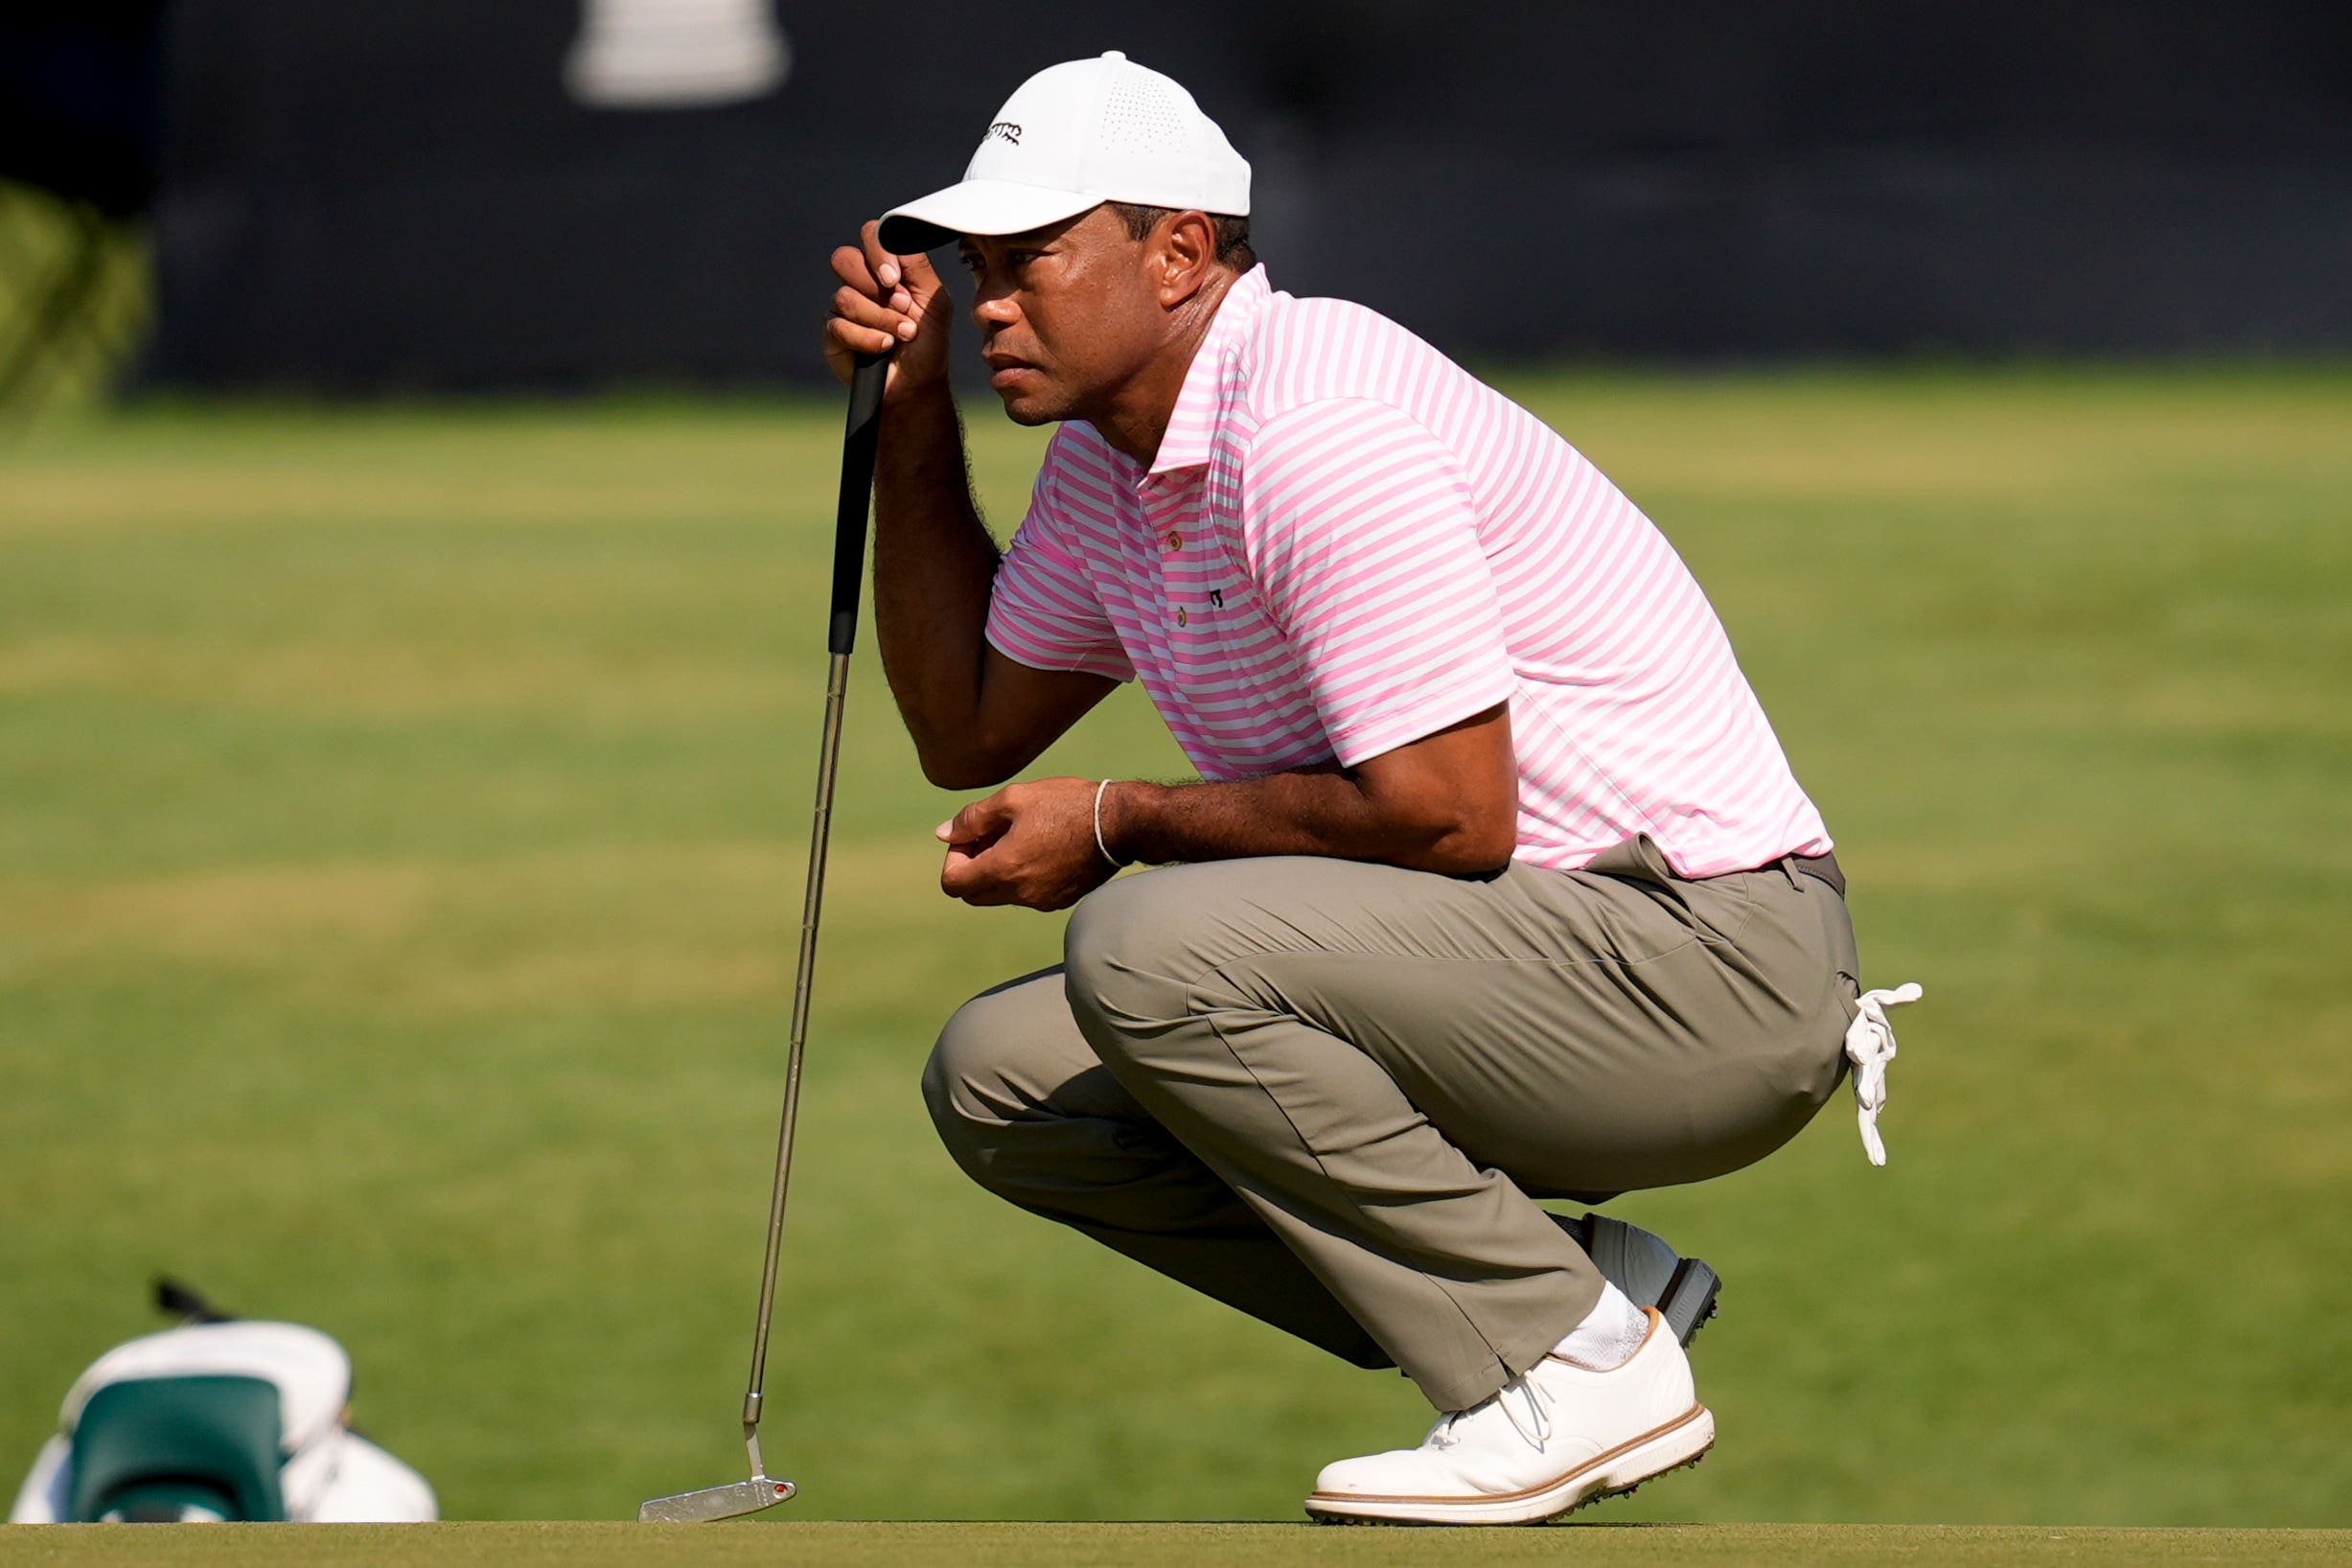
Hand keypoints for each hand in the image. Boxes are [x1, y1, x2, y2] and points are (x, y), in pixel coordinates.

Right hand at [824, 219, 950, 402]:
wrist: (918, 385)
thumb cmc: (928, 343)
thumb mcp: (934, 301)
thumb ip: (917, 265)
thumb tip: (890, 238)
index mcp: (885, 269)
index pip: (869, 235)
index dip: (878, 252)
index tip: (896, 279)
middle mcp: (860, 283)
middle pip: (844, 259)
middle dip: (875, 287)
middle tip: (902, 307)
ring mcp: (843, 308)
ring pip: (844, 296)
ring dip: (880, 318)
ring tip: (901, 335)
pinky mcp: (832, 334)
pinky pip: (839, 326)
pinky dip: (867, 338)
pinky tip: (883, 347)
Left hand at [937, 777, 1118, 910]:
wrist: (1119, 823)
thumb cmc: (1066, 804)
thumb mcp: (1013, 799)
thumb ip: (973, 818)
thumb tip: (944, 833)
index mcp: (1004, 868)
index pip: (952, 883)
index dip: (953, 858)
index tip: (972, 835)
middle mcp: (1020, 893)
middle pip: (972, 894)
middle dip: (972, 866)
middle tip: (991, 835)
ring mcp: (1041, 901)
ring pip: (999, 895)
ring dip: (997, 871)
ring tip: (1020, 836)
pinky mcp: (1059, 901)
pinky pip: (1025, 896)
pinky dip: (1021, 877)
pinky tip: (1040, 847)